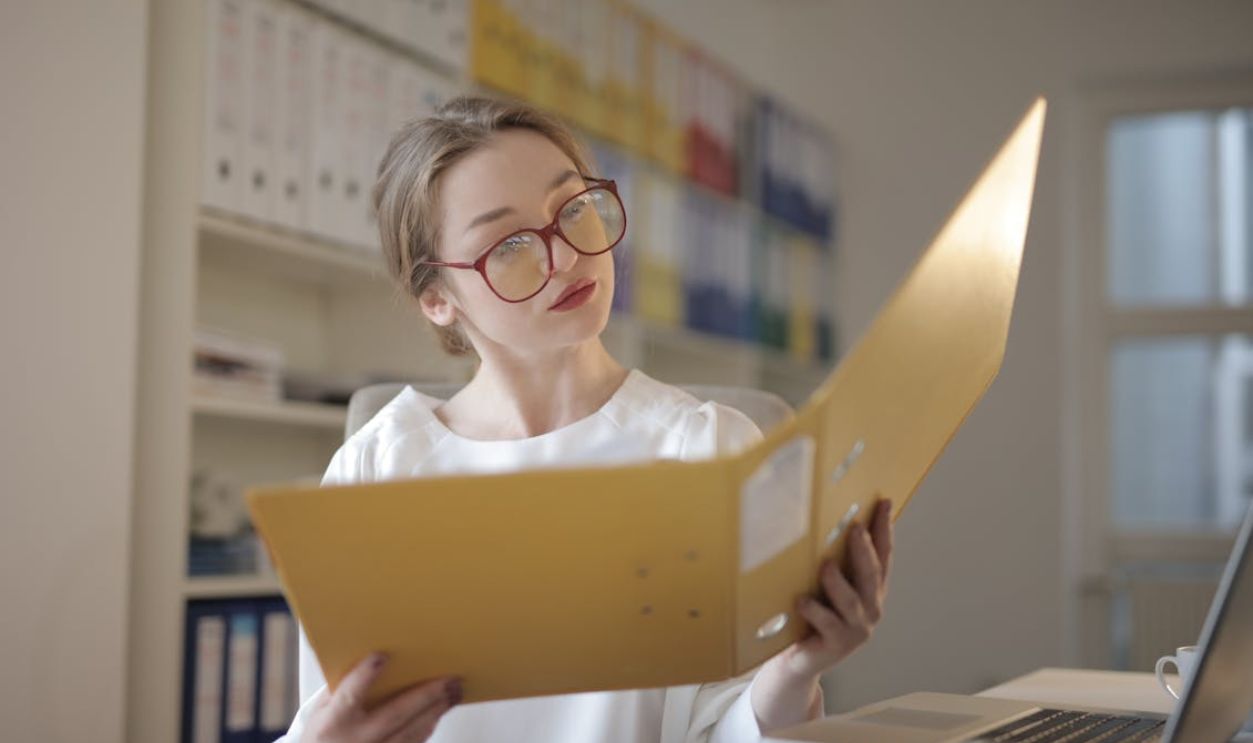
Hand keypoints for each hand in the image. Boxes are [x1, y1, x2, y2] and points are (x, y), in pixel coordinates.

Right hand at [304, 652, 461, 742]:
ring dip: (436, 710)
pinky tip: (440, 711)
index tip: (381, 656)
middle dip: (425, 694)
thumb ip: (342, 687)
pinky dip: (429, 726)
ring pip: (411, 732)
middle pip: (395, 714)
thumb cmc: (323, 735)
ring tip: (454, 691)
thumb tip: (371, 656)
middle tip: (449, 678)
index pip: (349, 695)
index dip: (364, 676)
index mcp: (333, 722)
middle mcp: (356, 739)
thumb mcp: (321, 710)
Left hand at [749, 498, 893, 729]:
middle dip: (864, 551)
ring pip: (851, 601)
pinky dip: (815, 611)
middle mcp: (870, 608)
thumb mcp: (827, 585)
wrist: (800, 659)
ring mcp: (856, 630)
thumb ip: (835, 559)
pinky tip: (802, 600)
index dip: (884, 529)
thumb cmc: (814, 614)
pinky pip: (827, 625)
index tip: (883, 502)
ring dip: (838, 582)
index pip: (883, 555)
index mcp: (872, 590)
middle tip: (855, 528)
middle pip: (871, 575)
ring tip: (825, 565)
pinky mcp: (837, 646)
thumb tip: (826, 519)